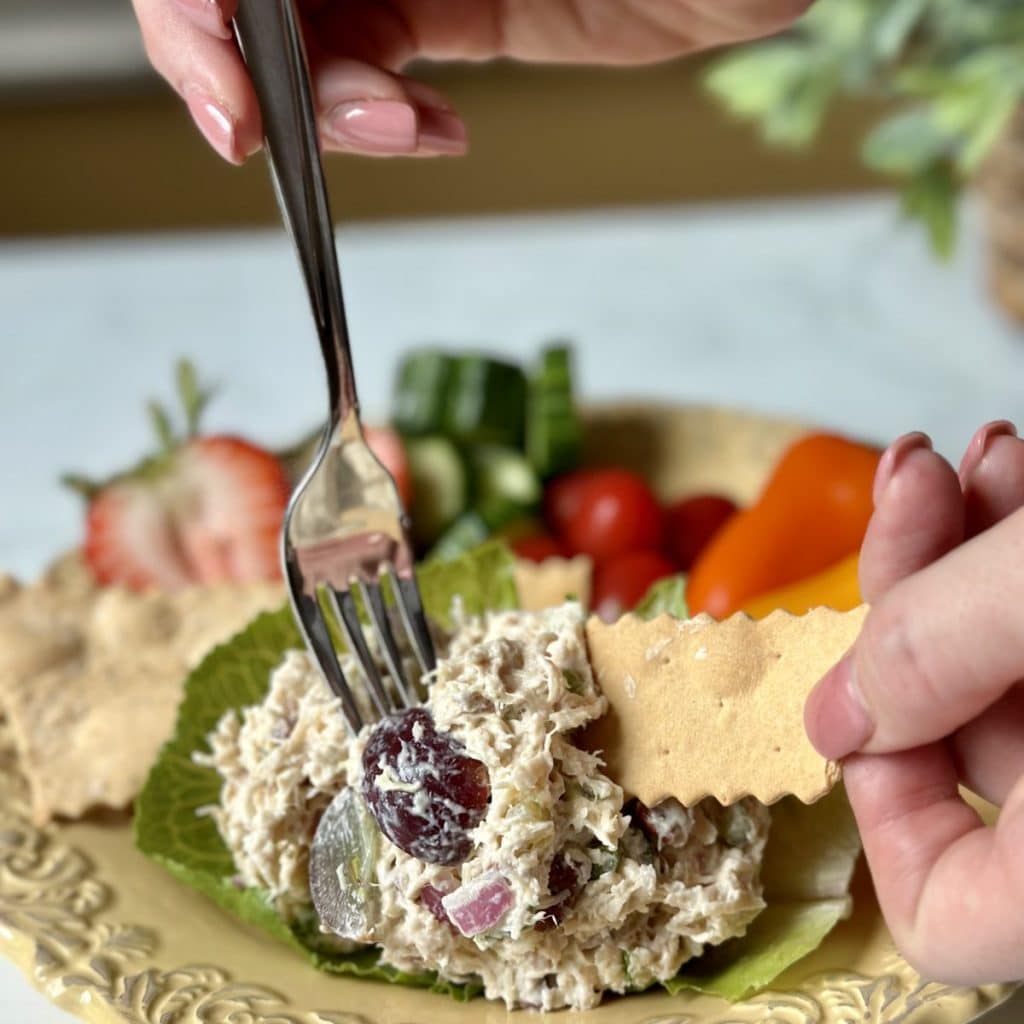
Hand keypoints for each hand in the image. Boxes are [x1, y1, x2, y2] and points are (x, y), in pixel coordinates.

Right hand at [131, 0, 810, 161]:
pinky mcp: (447, 7)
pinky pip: (369, 69)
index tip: (230, 88)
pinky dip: (377, 123)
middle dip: (239, 65)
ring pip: (298, 37)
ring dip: (320, 109)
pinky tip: (430, 136)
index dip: (197, 8)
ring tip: (398, 132)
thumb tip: (280, 3)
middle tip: (259, 138)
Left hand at [805, 421, 1023, 983]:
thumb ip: (948, 650)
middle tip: (909, 491)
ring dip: (963, 553)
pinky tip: (1003, 467)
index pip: (941, 913)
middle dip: (914, 600)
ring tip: (961, 459)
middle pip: (958, 738)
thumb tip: (833, 718)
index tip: (855, 694)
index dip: (876, 807)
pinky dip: (1018, 550)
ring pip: (1005, 668)